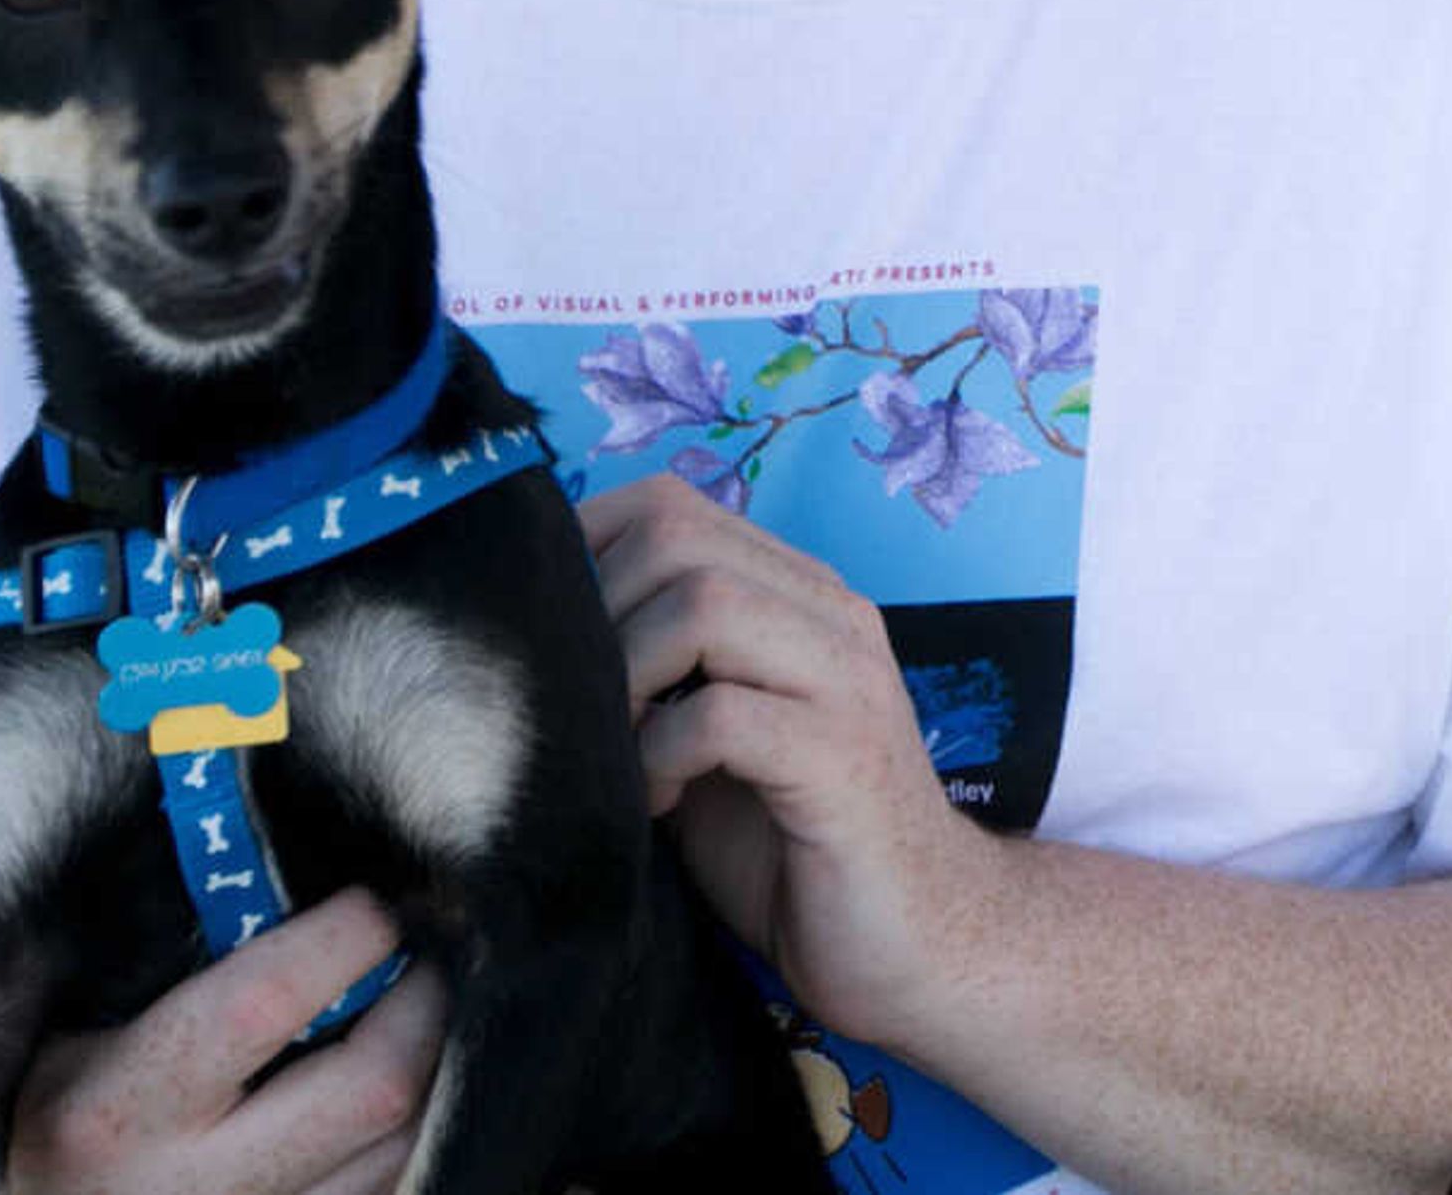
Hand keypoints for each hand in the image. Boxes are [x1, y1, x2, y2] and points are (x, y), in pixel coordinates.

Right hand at [6, 891, 444, 1194]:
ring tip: (401, 1008)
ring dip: (422, 1061)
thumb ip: (145, 945)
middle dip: (418, 1002)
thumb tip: (248, 848)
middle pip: (372, 1087)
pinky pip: (386, 1182)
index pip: (264, 1003)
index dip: (343, 936)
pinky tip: (381, 1077)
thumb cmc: (47, 1110)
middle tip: (414, 952)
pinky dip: (400, 1122)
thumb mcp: (57, 1027)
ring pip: (398, 1142)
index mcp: (118, 1109)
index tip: (368, 899)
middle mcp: (190, 1185)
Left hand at [579, 473, 1000, 1044]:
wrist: (922, 947)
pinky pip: (722, 715)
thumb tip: (529, 644)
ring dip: (627, 680)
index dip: (584, 554)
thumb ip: (653, 679)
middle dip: (598, 616)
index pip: (670, 504)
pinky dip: (661, 756)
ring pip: (703, 604)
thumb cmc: (795, 852)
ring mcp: (845, 680)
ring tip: (619, 756)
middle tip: (581, 708)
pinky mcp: (844, 758)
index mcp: (798, 597)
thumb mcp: (707, 745)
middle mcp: (831, 615)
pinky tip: (661, 805)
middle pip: (677, 536)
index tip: (546, 640)